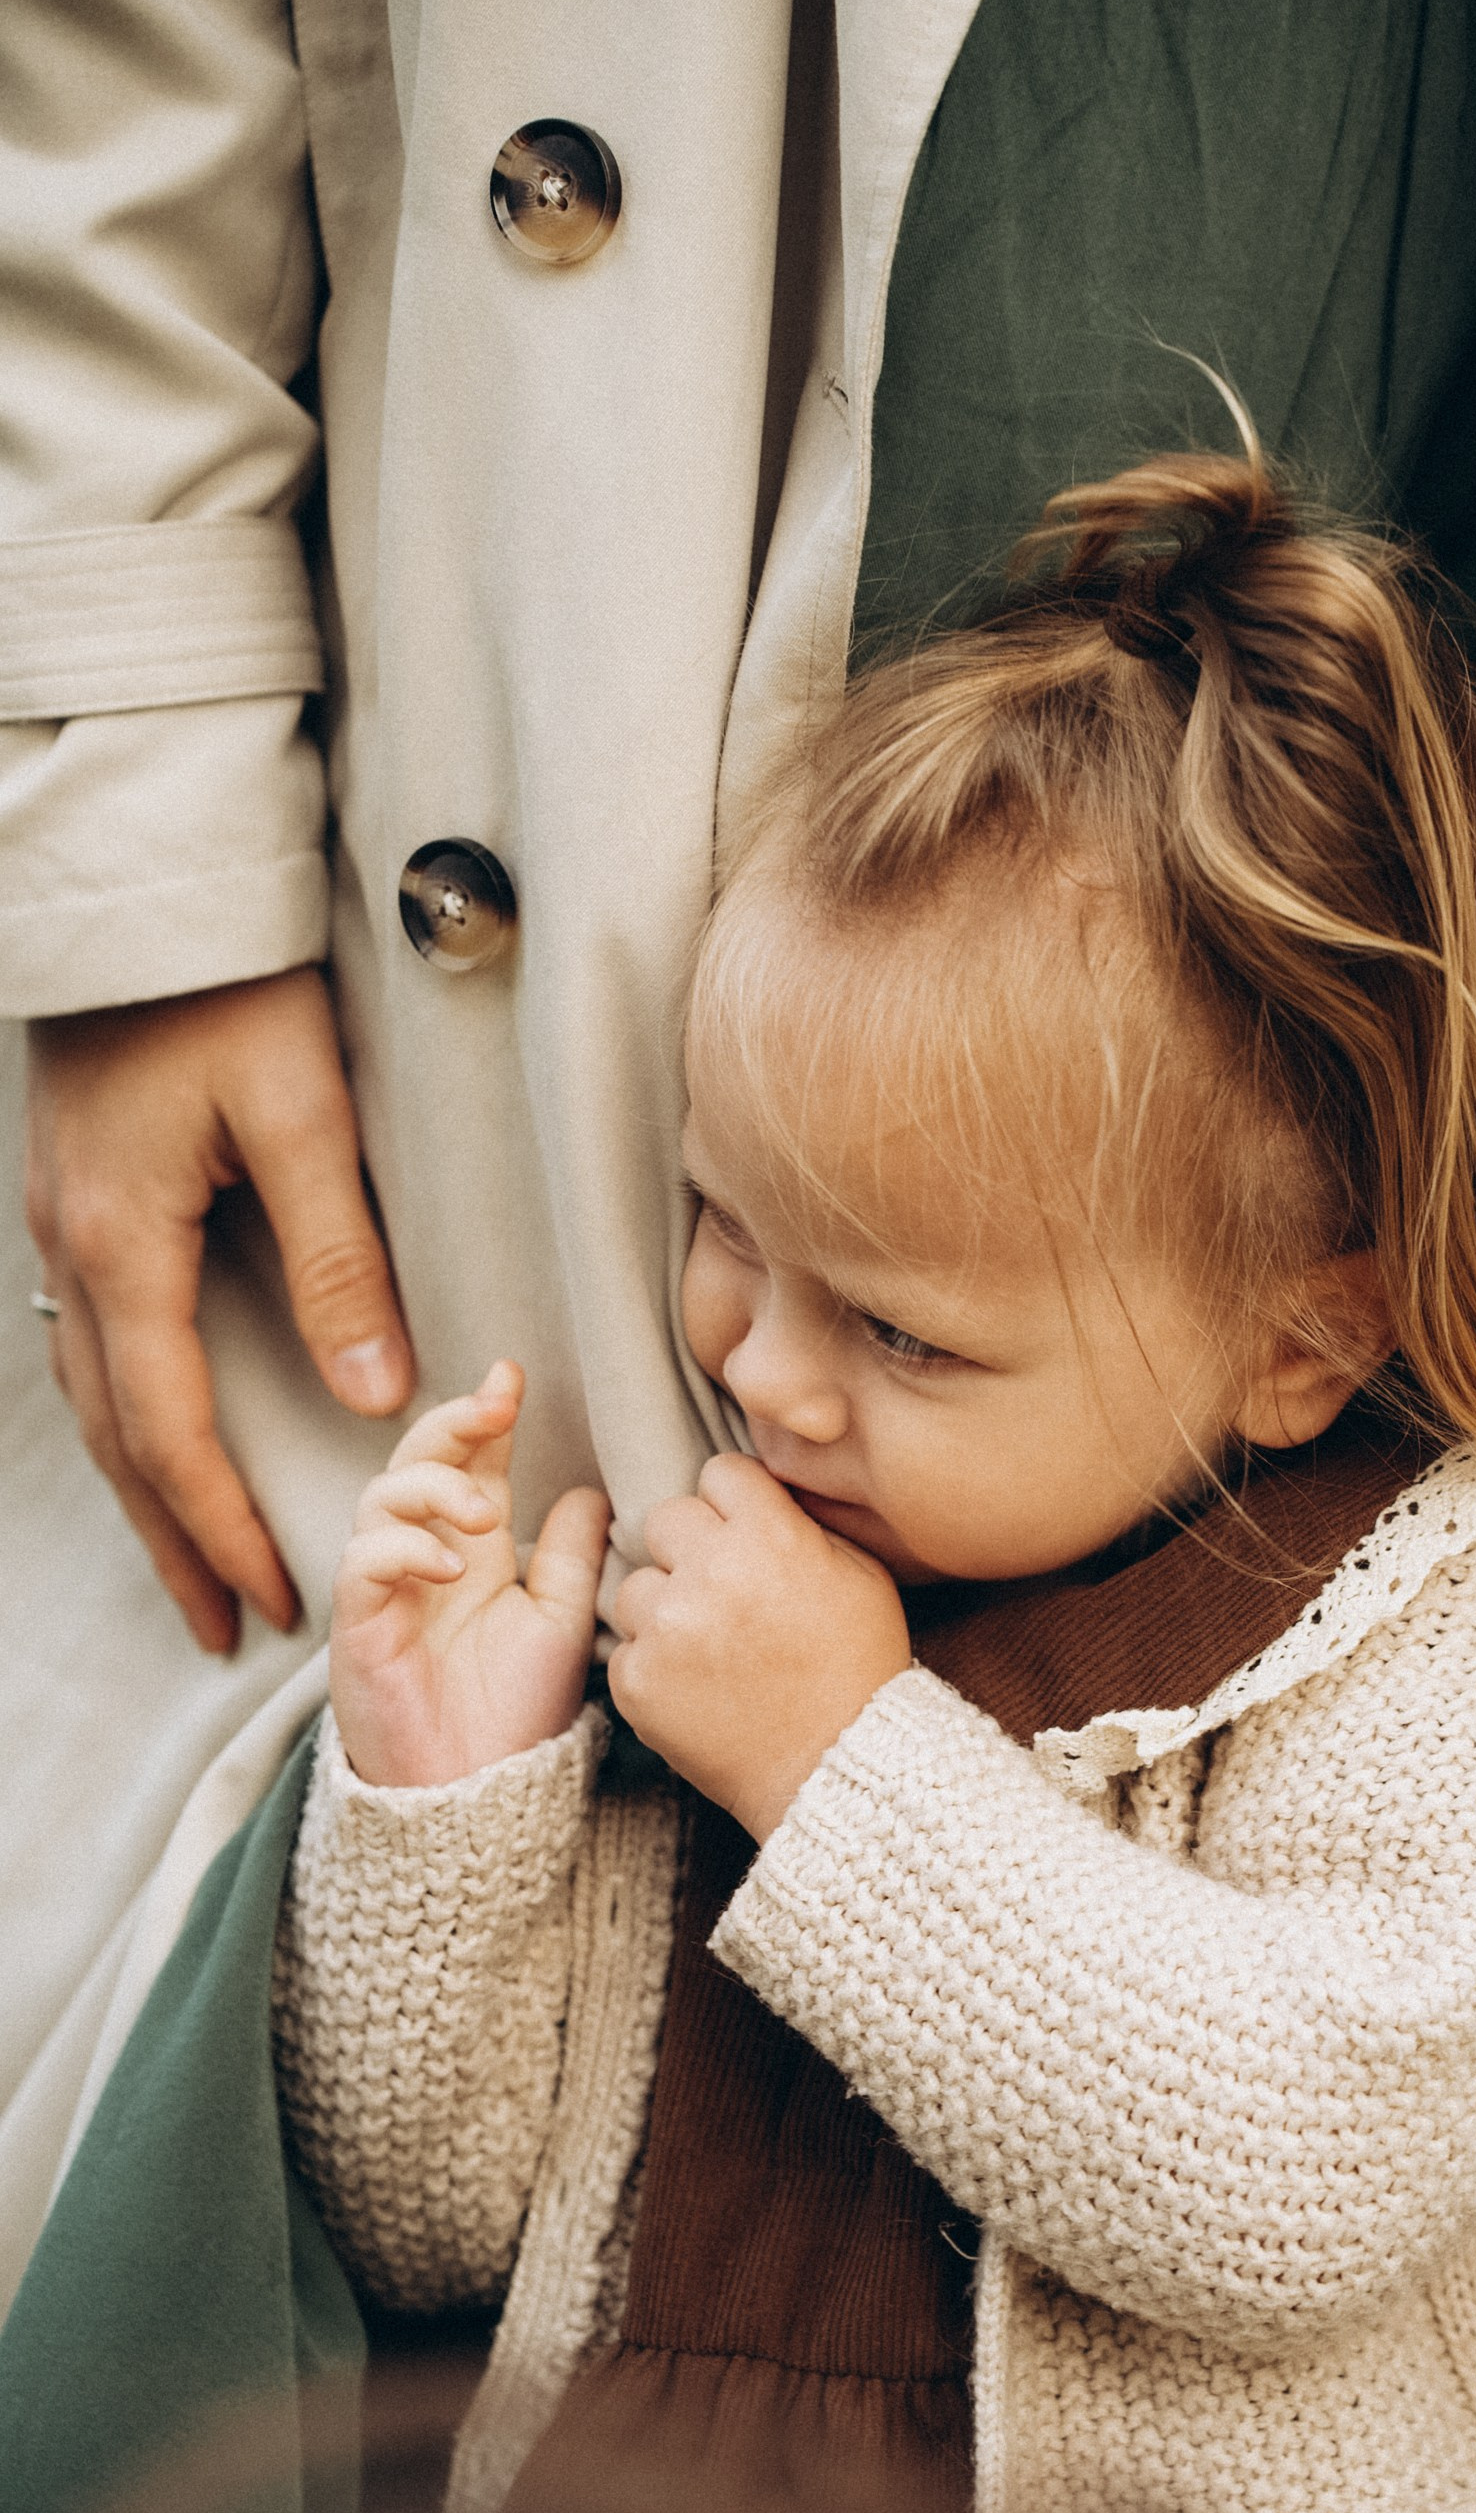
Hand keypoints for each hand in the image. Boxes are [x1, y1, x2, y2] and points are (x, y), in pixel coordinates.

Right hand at [24, 968, 414, 1654]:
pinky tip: (159, 1431)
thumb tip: (371, 1391)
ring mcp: (66, 1223)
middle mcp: (78, 1249)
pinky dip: (129, 1410)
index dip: (221, 1525)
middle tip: (221, 1626)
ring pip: (95, 1393)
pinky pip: (94, 1338)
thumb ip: (337, 1257)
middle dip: (172, 1538)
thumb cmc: (229, 987)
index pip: (173, 1429)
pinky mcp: (80, 1195)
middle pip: (118, 1436)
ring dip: (145, 1485)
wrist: (144, 885)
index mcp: (127, 1245)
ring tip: (190, 1558)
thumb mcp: (298, 1119)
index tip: (271, 1600)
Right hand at [330, 1361, 610, 1786]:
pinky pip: (362, 1562)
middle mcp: (424, 1557)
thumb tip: (594, 1489)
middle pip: (417, 1461)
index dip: (485, 1416)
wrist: (477, 1797)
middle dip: (451, 1422)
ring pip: (381, 1499)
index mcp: (473, 1549)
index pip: (472, 1463)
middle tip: (493, 1404)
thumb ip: (573, 1556)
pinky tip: (449, 1564)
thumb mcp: (563, 1622)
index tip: (511, 1375)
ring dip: (432, 1487)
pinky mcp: (357, 1624)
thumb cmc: (516, 1713)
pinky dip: (403, 1548)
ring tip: (481, 1510)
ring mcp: (385, 1588)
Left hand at [608, 1455, 911, 1838]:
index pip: (719, 1473)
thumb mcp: (861, 1574)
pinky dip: (654, 1664)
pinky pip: (627, 1647)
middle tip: (722, 1589)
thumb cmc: (858, 1668)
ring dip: (664, 1606)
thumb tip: (761, 1499)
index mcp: (769, 1534)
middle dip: (691, 1547)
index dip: (734, 1504)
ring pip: (635, 1584)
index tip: (745, 1535)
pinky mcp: (637, 1680)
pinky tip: (697, 1685)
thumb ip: (803, 1524)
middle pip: (665, 1518)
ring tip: (707, 1644)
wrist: (834, 1767)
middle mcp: (709, 1572)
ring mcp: (667, 1628)